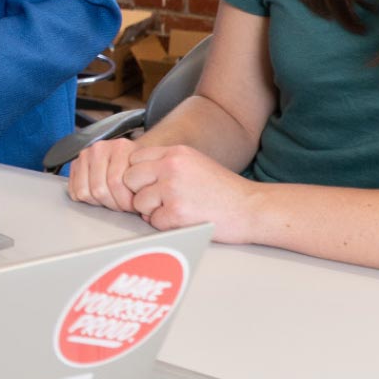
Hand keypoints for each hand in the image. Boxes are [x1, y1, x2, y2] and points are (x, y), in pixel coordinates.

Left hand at [69, 132, 256, 238]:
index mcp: (176, 152)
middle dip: (140, 193)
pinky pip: (153, 222)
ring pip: (139, 202)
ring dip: (152, 211)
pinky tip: (183, 220)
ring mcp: (172, 189)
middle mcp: (171, 166)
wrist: (248, 207)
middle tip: (159, 201)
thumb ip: (168, 164)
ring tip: (175, 210)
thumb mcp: (195, 163)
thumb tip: (137, 173)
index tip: (149, 185)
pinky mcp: (176, 213)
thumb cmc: (222, 190)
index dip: (138, 175)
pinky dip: (165, 226)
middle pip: (129, 178)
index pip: (135, 158)